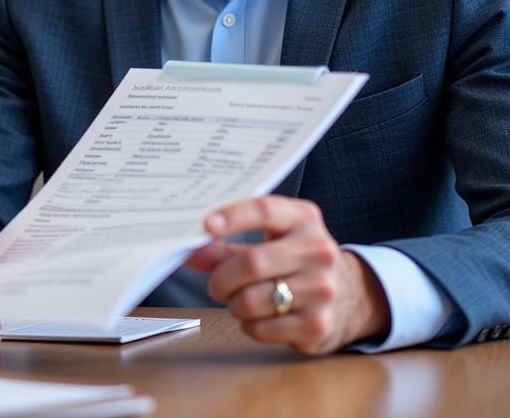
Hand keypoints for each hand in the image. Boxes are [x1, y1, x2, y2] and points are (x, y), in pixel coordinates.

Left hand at [185, 196, 390, 353]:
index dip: (232, 217)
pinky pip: (261, 328)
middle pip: (252, 261)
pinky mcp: (318, 325)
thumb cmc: (296, 260)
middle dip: (222, 277)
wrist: (349, 296)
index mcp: (304, 218)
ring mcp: (322, 289)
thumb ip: (227, 243)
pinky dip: (249, 325)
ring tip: (239, 300)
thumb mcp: (271, 239)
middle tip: (215, 284)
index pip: (264, 209)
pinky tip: (259, 316)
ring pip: (252, 300)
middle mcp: (318, 250)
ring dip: (234, 304)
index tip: (205, 226)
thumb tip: (188, 250)